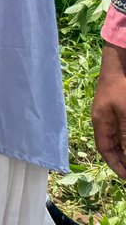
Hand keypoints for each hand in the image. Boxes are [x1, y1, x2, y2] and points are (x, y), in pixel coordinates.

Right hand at [94, 42, 125, 178]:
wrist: (123, 59)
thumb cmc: (123, 87)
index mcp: (101, 121)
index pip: (105, 150)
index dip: (116, 165)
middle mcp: (106, 118)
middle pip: (113, 144)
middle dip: (123, 158)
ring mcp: (115, 111)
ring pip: (121, 136)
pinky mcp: (123, 105)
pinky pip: (124, 126)